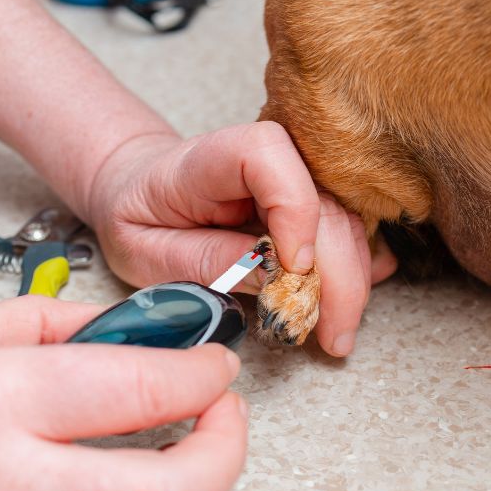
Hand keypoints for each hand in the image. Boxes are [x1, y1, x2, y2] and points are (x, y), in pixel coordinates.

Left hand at [85, 122, 396, 356]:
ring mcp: (293, 177)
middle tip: (332, 335)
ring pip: (344, 220)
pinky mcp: (308, 201)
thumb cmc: (138, 219)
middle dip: (337, 272)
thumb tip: (272, 276)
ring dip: (350, 281)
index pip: (267, 155)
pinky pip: (345, 230)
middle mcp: (263, 158)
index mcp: (209, 158)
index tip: (295, 269)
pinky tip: (347, 304)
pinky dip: (352, 270)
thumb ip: (204, 260)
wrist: (139, 193)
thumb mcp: (145, 252)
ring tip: (335, 336)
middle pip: (322, 199)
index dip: (293, 207)